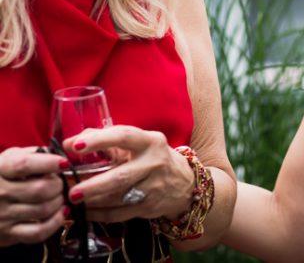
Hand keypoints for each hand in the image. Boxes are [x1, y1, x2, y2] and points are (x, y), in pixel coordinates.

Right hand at [0, 146, 66, 245]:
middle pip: (40, 189)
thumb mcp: (10, 158)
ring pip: (43, 209)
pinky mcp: (7, 233)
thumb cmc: (1, 176)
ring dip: (59, 202)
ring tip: (57, 197)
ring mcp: (2, 215)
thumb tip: (58, 155)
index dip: (49, 163)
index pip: (24, 164)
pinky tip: (59, 213)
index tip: (64, 163)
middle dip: (58, 185)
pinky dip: (55, 222)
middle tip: (58, 184)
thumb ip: (32, 154)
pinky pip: (38, 232)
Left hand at [63, 125, 193, 223]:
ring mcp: (153, 187)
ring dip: (91, 202)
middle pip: (121, 176)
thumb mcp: (138, 143)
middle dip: (93, 185)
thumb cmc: (152, 158)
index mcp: (150, 142)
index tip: (74, 146)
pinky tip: (84, 212)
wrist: (184, 183)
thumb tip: (71, 141)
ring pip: (117, 198)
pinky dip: (98, 214)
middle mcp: (154, 163)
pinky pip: (119, 214)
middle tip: (70, 192)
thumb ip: (107, 139)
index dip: (99, 140)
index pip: (123, 137)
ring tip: (71, 202)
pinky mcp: (149, 207)